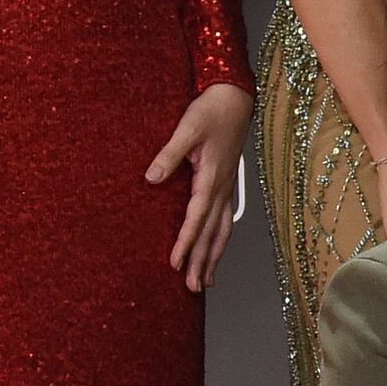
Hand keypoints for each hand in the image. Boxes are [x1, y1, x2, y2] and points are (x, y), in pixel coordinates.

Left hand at [147, 83, 252, 289]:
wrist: (235, 98)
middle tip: (193, 287)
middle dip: (203, 261)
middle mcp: (222, 188)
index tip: (176, 263)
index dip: (186, 242)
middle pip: (212, 233)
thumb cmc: (211, 111)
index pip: (196, 218)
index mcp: (211, 177)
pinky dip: (221, 239)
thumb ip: (168, 154)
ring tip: (207, 280)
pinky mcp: (227, 184)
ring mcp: (227, 187)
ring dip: (214, 257)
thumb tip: (152, 178)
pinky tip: (217, 249)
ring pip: (222, 230)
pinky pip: (226, 220)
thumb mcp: (186, 129)